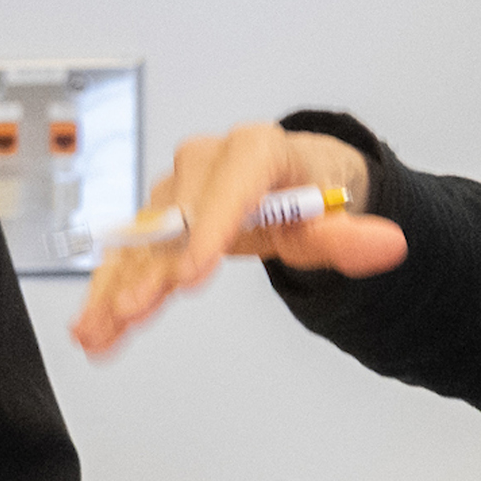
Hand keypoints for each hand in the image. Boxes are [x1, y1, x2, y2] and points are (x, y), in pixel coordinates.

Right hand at [71, 123, 404, 355]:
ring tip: (98, 330)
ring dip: (115, 288)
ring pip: (141, 243)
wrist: (291, 181)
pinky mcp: (157, 221)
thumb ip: (354, 235)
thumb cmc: (311, 191)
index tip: (192, 273)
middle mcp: (205, 164)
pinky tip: (91, 328)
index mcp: (256, 150)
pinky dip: (108, 292)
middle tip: (135, 310)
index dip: (208, 228)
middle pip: (175, 218)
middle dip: (151, 269)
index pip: (232, 183)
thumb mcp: (337, 213)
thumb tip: (389, 244)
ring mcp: (175, 193)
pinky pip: (130, 257)